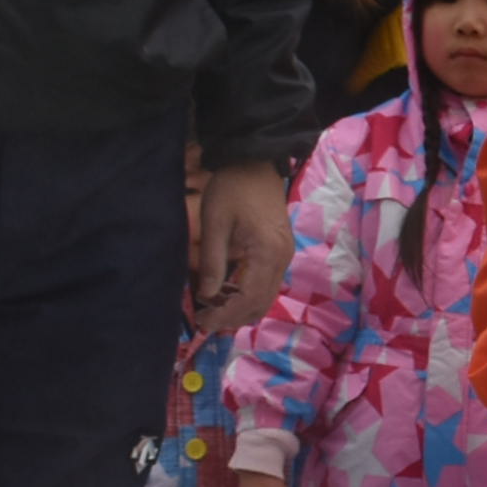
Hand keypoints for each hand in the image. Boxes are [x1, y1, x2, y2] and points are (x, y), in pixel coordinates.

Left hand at [187, 160, 290, 333]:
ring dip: (240, 308)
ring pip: (265, 297)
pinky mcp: (281, 252)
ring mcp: (284, 256)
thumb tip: (206, 296)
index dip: (225, 316)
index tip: (202, 323)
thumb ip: (212, 262)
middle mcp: (282, 259)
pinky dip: (247, 295)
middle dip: (233, 317)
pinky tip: (226, 291)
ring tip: (212, 308)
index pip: (248, 299)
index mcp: (267, 252)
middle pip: (261, 304)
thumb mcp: (214, 223)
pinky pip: (267, 284)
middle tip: (204, 320)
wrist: (256, 162)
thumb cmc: (232, 188)